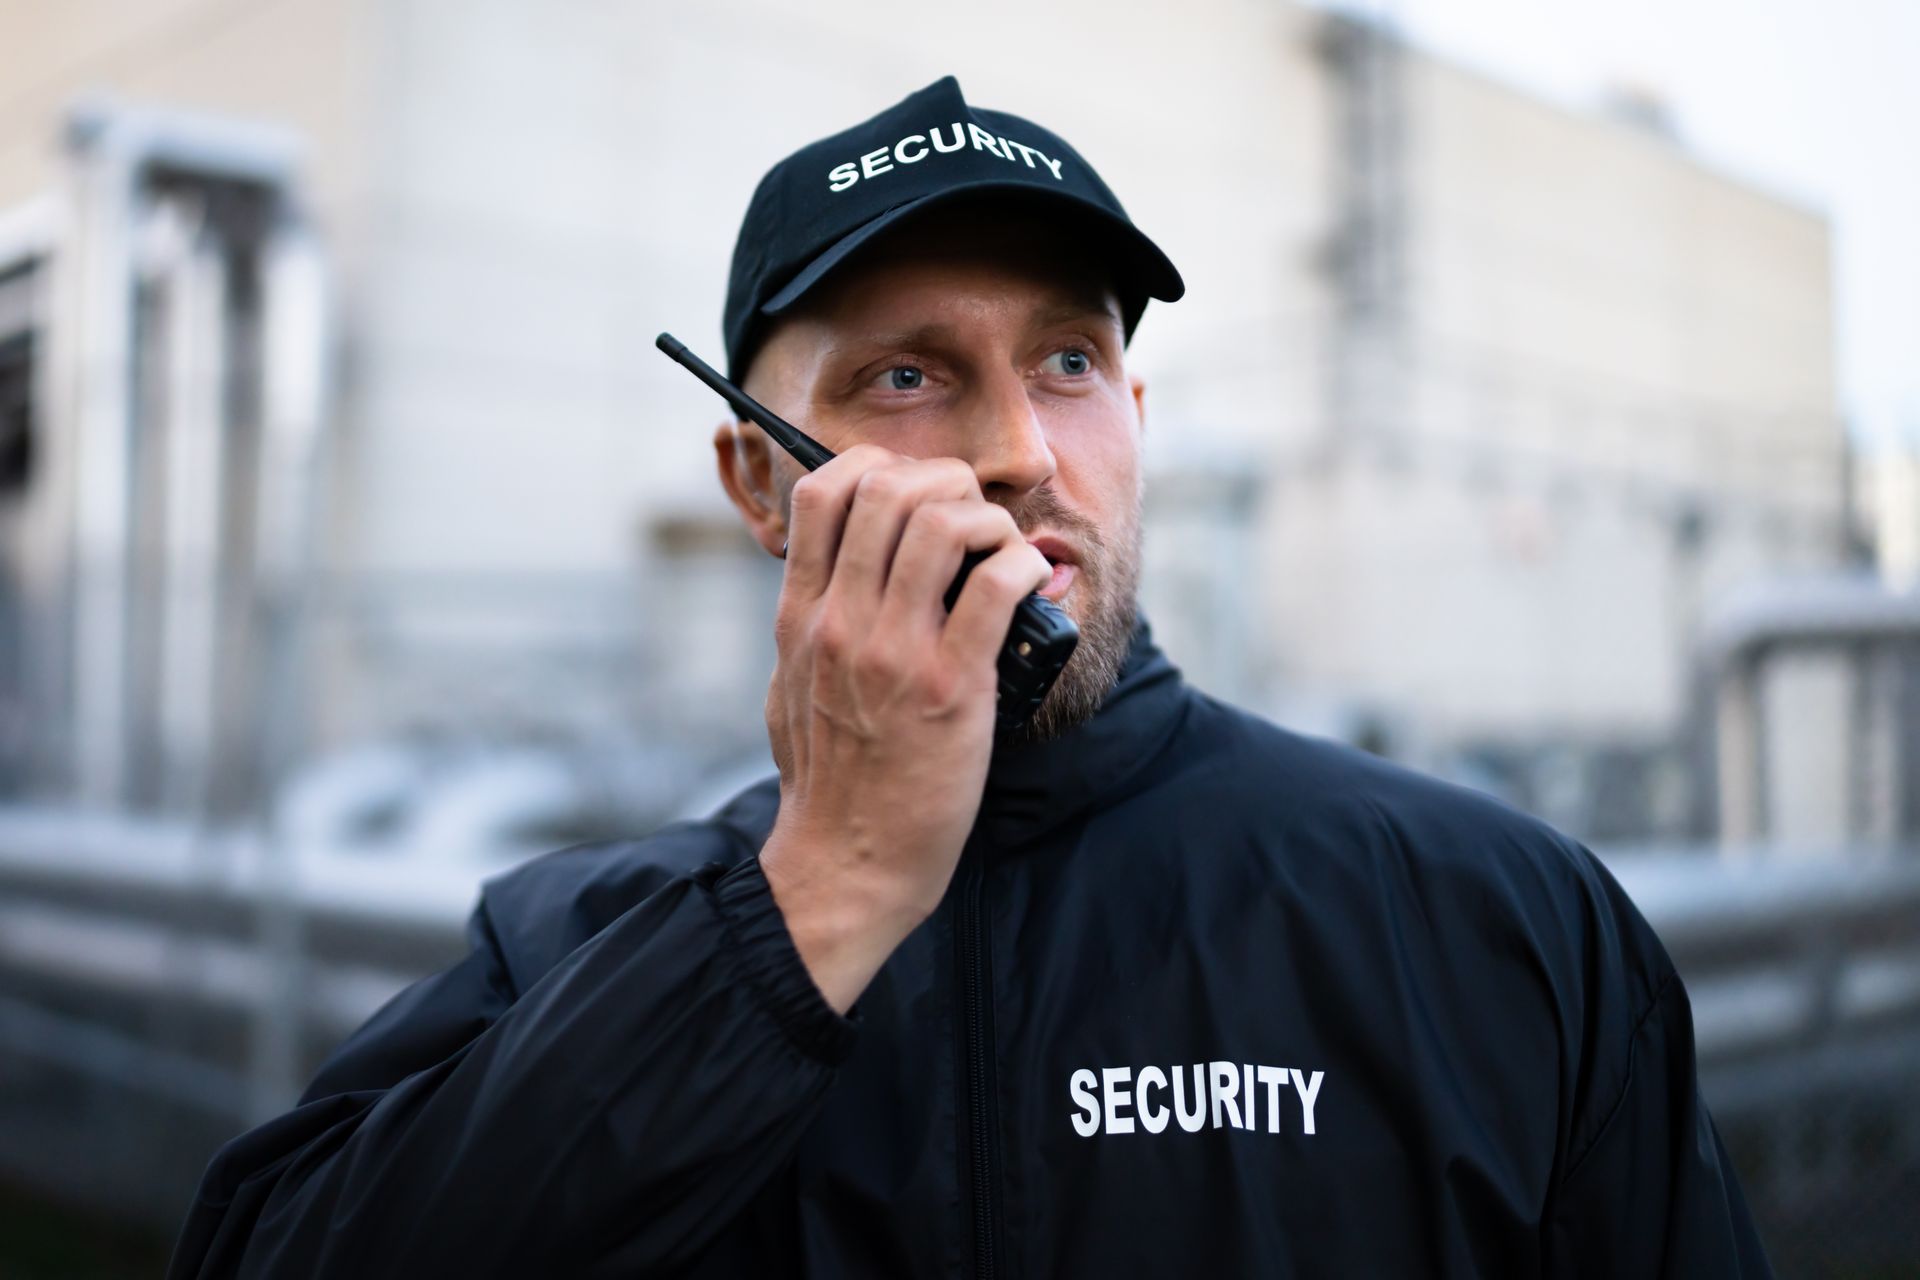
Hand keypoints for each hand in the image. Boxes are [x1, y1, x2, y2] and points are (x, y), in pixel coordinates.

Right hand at [756, 444, 1051, 1012]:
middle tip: (971, 518)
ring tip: (1001, 550)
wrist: (848, 863)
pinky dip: (1023, 566)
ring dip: (987, 519)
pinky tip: (1028, 583)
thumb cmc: (829, 781)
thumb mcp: (790, 687)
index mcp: (801, 617)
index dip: (876, 466)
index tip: (911, 490)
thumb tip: (831, 580)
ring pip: (944, 523)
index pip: (822, 492)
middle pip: (888, 488)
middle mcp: (842, 622)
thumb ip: (809, 627)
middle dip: (944, 482)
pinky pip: (996, 585)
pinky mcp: (951, 687)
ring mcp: (894, 652)